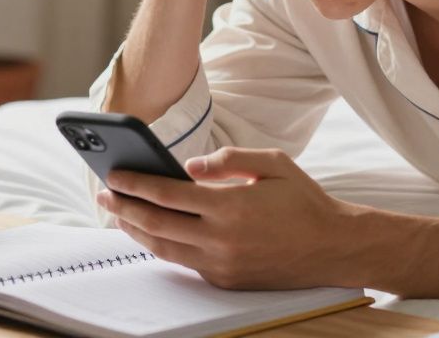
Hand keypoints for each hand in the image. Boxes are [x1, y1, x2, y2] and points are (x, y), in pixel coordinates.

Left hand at [95, 147, 360, 289]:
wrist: (334, 247)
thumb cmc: (304, 201)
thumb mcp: (273, 163)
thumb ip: (229, 159)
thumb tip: (188, 167)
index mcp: (230, 206)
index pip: (167, 194)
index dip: (136, 184)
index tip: (114, 175)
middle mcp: (222, 239)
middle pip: (157, 224)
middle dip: (125, 208)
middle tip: (104, 194)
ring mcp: (222, 263)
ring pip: (165, 248)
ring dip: (137, 231)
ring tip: (119, 214)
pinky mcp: (226, 279)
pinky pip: (184, 262)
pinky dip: (163, 247)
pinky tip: (151, 233)